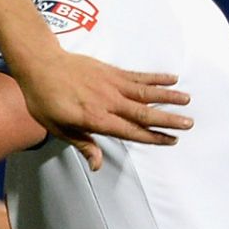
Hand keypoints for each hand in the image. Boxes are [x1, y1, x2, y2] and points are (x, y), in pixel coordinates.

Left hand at [10, 50, 189, 169]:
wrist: (39, 64)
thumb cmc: (44, 98)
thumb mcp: (57, 128)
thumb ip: (82, 144)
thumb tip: (97, 165)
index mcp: (95, 118)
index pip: (130, 131)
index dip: (152, 137)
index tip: (171, 141)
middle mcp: (107, 101)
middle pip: (143, 113)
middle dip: (168, 119)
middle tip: (189, 124)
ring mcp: (110, 84)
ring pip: (145, 92)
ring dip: (168, 96)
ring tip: (187, 100)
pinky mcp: (110, 71)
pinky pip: (137, 75)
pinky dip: (155, 77)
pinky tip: (172, 79)